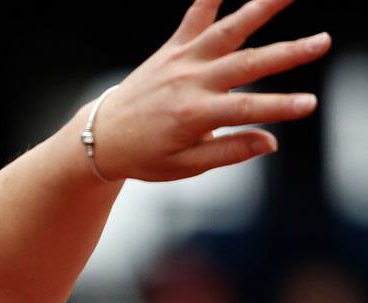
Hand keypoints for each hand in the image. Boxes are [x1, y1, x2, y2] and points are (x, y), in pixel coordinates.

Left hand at [92, 0, 330, 181]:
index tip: (310, 104)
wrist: (101, 137)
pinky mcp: (171, 50)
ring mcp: (180, 62)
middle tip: (322, 41)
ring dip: (260, 9)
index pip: (246, 108)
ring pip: (226, 31)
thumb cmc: (144, 156)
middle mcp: (188, 82)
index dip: (280, 106)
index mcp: (192, 115)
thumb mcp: (184, 165)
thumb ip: (228, 151)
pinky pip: (193, 17)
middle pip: (246, 64)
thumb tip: (271, 141)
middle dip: (287, 53)